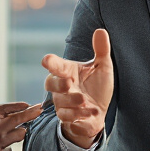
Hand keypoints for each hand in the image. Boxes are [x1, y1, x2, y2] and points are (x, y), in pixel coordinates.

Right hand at [0, 100, 42, 150]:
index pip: (11, 108)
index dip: (23, 106)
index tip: (31, 105)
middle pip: (21, 121)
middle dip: (31, 115)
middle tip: (39, 111)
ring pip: (18, 137)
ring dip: (19, 132)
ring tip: (21, 130)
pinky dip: (5, 148)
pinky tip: (2, 146)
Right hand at [42, 29, 113, 149]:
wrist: (99, 113)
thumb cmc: (97, 86)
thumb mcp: (103, 67)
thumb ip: (101, 50)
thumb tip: (101, 30)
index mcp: (69, 72)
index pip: (56, 66)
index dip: (51, 63)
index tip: (46, 60)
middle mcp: (62, 88)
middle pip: (49, 84)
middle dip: (58, 84)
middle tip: (69, 83)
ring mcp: (63, 104)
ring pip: (60, 103)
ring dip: (73, 102)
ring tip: (86, 102)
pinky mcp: (68, 120)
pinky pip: (68, 119)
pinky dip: (80, 117)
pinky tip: (92, 113)